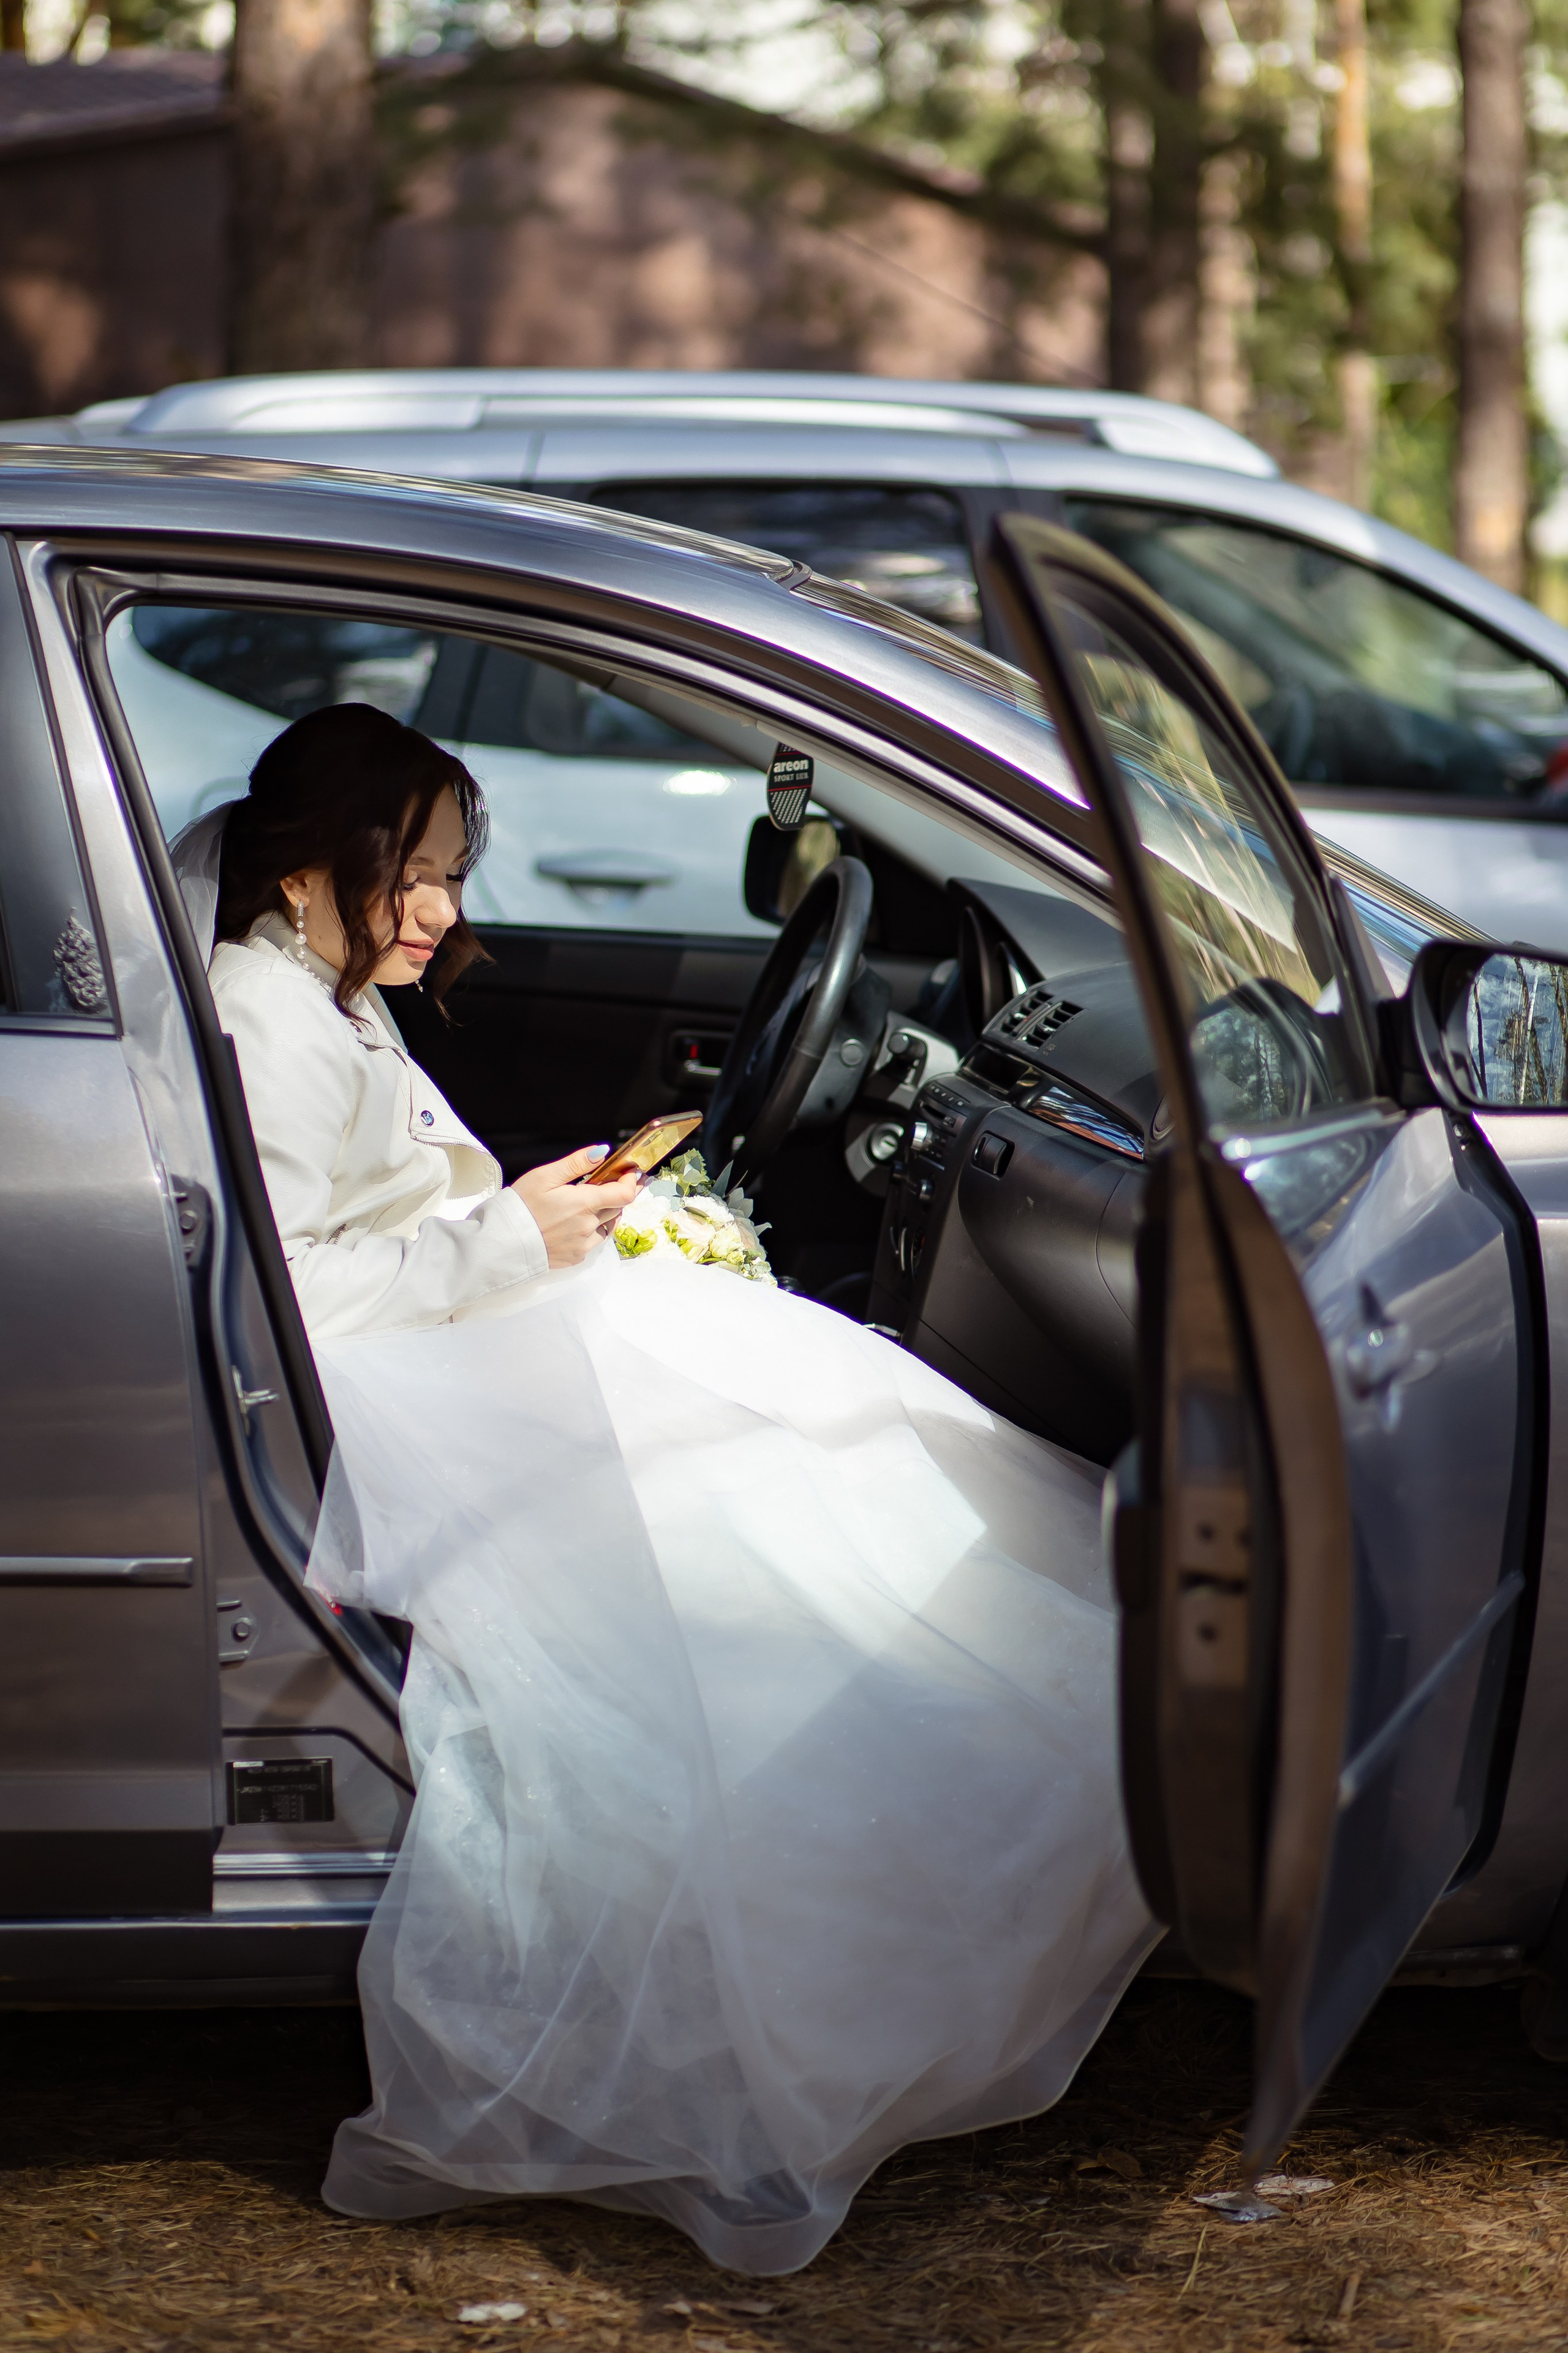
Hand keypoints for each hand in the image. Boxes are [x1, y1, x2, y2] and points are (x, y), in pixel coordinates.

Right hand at [511, 1146, 641, 1268]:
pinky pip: (593, 1242)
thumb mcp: (544, 1176)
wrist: (501, 1243)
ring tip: (584, 1206)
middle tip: (601, 1185)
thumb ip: (576, 1163)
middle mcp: (588, 1226)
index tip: (630, 1173)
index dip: (631, 1182)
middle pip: (617, 1208)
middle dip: (614, 1195)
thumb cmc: (520, 1207)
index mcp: (583, 1203)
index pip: (624, 1194)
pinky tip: (573, 1225)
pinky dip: (590, 1231)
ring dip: (603, 1214)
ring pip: (606, 1226)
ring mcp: (583, 1244)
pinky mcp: (575, 1257)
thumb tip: (602, 1152)